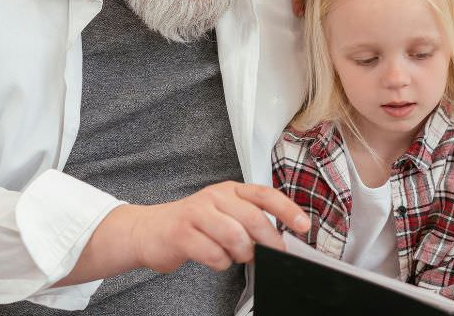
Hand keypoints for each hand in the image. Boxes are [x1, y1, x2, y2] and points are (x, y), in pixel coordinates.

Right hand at [129, 181, 310, 272]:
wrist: (149, 231)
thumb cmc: (193, 224)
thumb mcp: (223, 213)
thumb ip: (249, 221)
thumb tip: (279, 241)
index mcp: (230, 190)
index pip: (265, 195)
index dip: (287, 210)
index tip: (303, 225)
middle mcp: (215, 196)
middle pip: (253, 218)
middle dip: (268, 241)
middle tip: (272, 254)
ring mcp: (197, 213)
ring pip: (235, 237)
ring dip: (242, 253)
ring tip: (236, 255)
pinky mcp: (182, 233)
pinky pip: (214, 254)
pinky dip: (221, 263)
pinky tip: (215, 259)